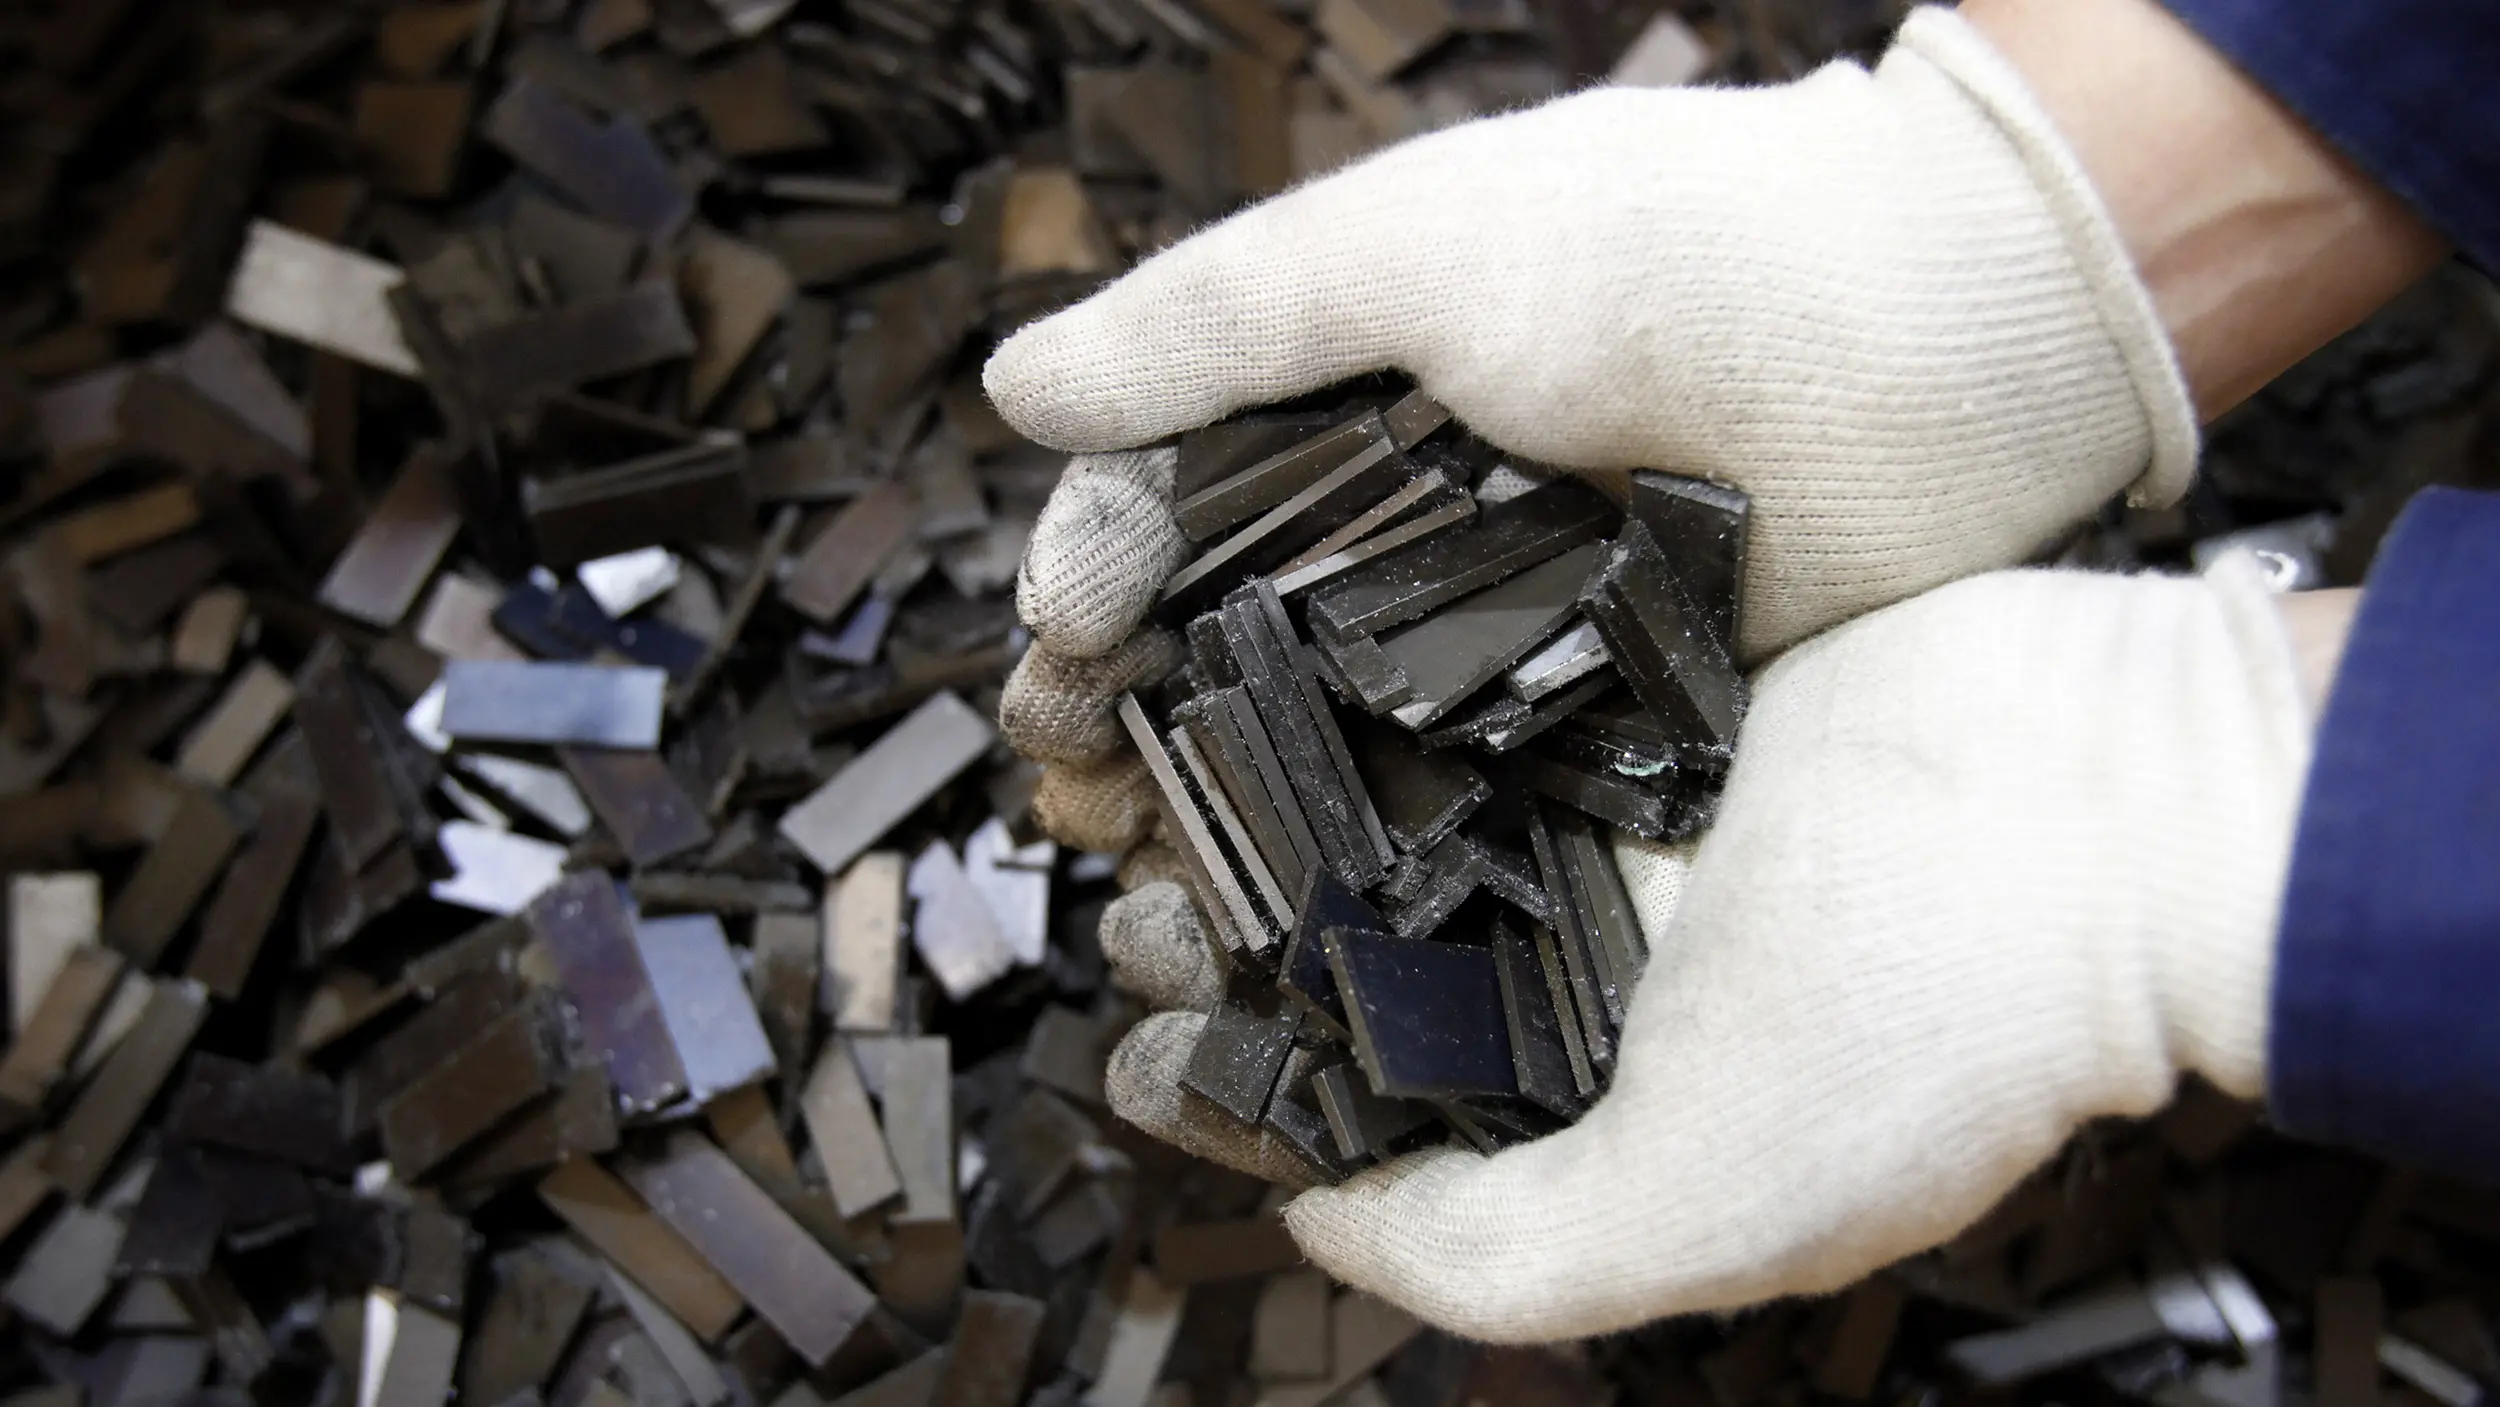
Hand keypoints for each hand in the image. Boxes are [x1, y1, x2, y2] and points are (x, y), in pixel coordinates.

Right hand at [994, 5, 2202, 853]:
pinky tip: (1310, 941)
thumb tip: (1010, 389)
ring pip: (1327, 754)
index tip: (1061, 646)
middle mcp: (1415, 529)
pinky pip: (1467, 819)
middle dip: (1131, 722)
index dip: (1094, 582)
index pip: (1169, 509)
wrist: (1967, 331)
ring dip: (1229, 825)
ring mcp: (1512, 642)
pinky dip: (1385, 876)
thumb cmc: (1686, 248)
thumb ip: (1215, 325)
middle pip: (1224, 651)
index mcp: (1353, 402)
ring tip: (1154, 901)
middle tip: (1073, 794)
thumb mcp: (1419, 246)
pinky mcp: (1610, 736)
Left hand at [1107, 554, 2314, 1339]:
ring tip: (1149, 764)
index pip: (1370, 1119)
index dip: (1244, 1094)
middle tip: (1128, 893)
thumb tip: (1308, 1220)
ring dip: (1267, 790)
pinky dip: (1362, 675)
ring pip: (1383, 809)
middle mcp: (1586, 964)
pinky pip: (1459, 682)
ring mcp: (1605, 817)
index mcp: (1593, 1103)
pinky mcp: (1627, 683)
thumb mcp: (1700, 1209)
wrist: (2112, 793)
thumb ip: (1494, 1254)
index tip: (1151, 1048)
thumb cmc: (1934, 1022)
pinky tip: (1260, 650)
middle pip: (1355, 954)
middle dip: (1226, 933)